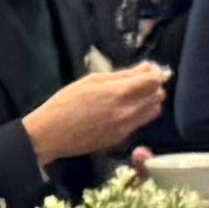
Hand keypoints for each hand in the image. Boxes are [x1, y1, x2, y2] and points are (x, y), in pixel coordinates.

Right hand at [23, 57, 170, 164]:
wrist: (51, 134)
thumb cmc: (65, 103)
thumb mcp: (92, 80)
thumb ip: (122, 75)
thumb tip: (145, 69)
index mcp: (120, 93)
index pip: (154, 80)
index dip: (155, 71)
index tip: (148, 68)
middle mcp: (128, 112)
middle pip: (158, 96)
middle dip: (152, 85)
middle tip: (140, 80)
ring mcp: (126, 128)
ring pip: (153, 112)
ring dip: (148, 101)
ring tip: (133, 96)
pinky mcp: (121, 139)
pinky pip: (139, 123)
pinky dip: (138, 114)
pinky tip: (121, 110)